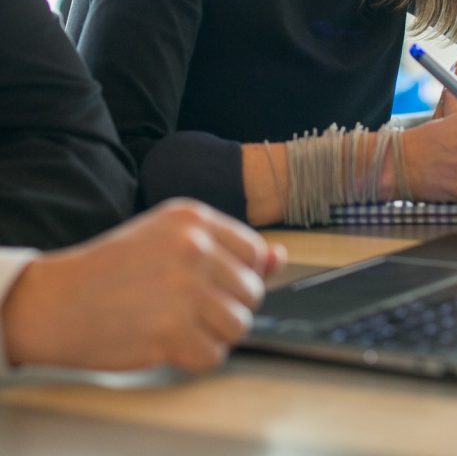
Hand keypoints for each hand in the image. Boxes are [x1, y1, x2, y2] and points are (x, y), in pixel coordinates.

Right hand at [2, 199, 285, 373]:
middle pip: (251, 290)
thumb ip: (227, 249)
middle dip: (227, 307)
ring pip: (240, 324)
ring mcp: (184, 288)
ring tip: (182, 325)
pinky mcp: (171, 329)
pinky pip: (214, 355)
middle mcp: (194, 248)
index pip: (255, 251)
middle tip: (188, 308)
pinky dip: (196, 358)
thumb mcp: (171, 240)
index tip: (211, 284)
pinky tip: (171, 343)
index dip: (239, 276)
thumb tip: (279, 258)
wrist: (57, 301)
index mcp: (194, 219)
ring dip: (215, 334)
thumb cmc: (114, 271)